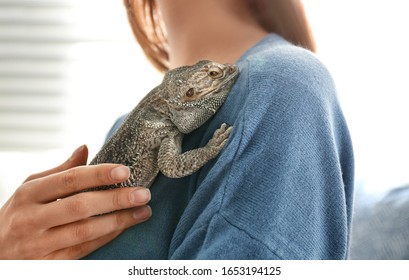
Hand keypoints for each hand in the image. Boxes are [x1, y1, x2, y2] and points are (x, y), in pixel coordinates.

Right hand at [0, 145, 151, 258]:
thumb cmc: (20, 214)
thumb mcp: (31, 188)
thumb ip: (60, 171)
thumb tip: (85, 147)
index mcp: (28, 194)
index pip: (68, 180)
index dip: (98, 174)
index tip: (125, 171)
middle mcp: (31, 219)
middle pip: (79, 206)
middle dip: (115, 199)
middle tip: (143, 193)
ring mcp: (39, 245)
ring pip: (85, 231)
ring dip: (119, 221)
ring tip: (143, 211)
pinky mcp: (49, 264)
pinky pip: (84, 250)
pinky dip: (108, 237)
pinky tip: (125, 226)